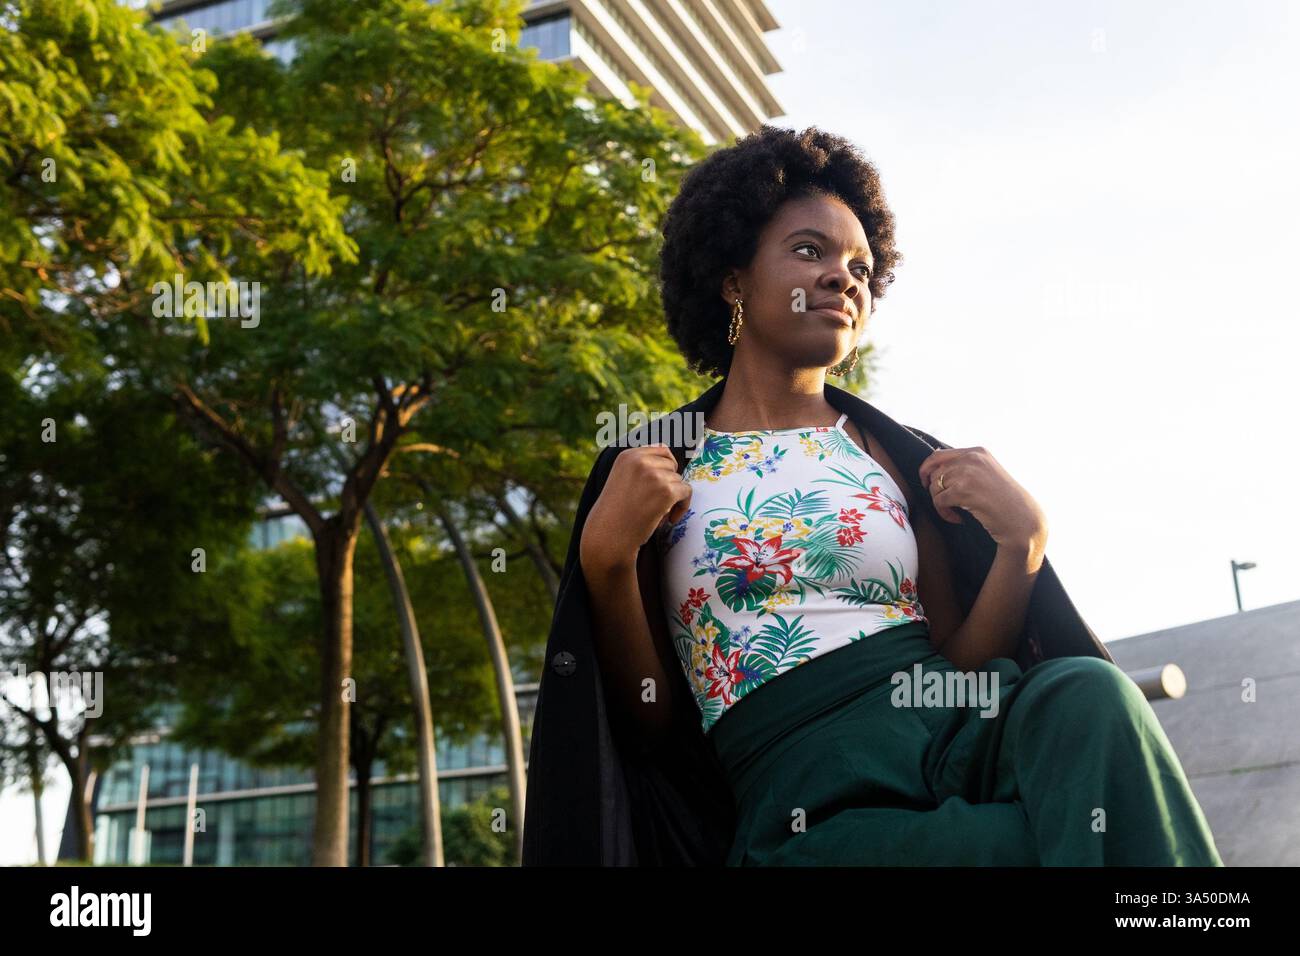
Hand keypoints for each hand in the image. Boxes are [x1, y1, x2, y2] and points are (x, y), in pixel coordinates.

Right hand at [580, 444, 691, 576]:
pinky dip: (683, 507)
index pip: (661, 450)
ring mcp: (654, 475)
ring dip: (674, 497)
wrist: (608, 536)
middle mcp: (640, 461)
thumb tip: (671, 462)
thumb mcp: (623, 480)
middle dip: (669, 483)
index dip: (666, 467)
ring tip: (660, 514)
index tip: (662, 485)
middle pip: (672, 465)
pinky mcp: (666, 491)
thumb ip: (642, 468)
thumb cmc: (616, 513)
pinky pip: (687, 492)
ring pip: (679, 480)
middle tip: (659, 503)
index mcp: (628, 456)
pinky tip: (670, 519)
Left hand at [918, 446, 1047, 556]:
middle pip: (934, 472)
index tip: (925, 483)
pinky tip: (958, 519)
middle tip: (945, 504)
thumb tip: (932, 464)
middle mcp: (972, 458)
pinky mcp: (964, 490)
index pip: (938, 455)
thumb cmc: (1003, 501)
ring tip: (955, 513)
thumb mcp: (986, 474)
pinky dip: (944, 513)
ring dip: (940, 504)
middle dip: (934, 490)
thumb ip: (964, 466)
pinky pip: (939, 501)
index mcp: (977, 451)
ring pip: (934, 487)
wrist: (1022, 520)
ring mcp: (968, 472)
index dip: (926, 469)